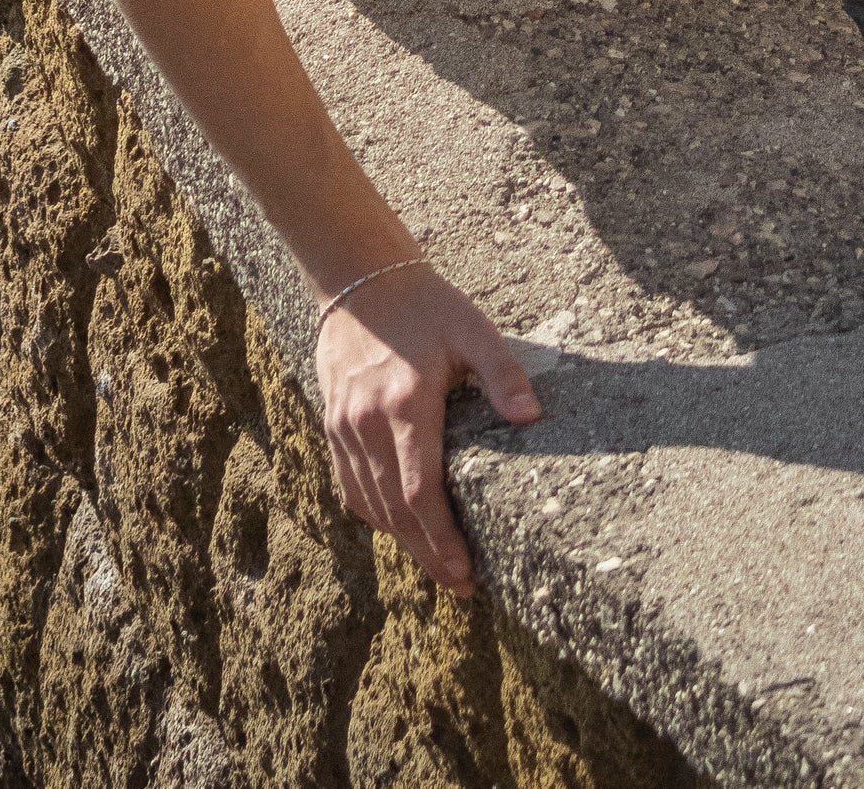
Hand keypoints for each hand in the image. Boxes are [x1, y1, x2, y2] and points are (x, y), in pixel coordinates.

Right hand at [316, 266, 541, 590]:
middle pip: (395, 509)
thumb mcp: (472, 328)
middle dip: (427, 553)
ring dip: (401, 540)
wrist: (359, 278)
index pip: (420, 491)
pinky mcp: (332, 423)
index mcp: (406, 403)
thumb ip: (502, 372)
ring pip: (369, 502)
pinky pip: (349, 483)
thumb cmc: (424, 304)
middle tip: (460, 584)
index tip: (465, 571)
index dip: (441, 539)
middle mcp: (368, 422)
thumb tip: (531, 417)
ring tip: (435, 564)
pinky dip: (373, 512)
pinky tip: (396, 526)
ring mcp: (345, 426)